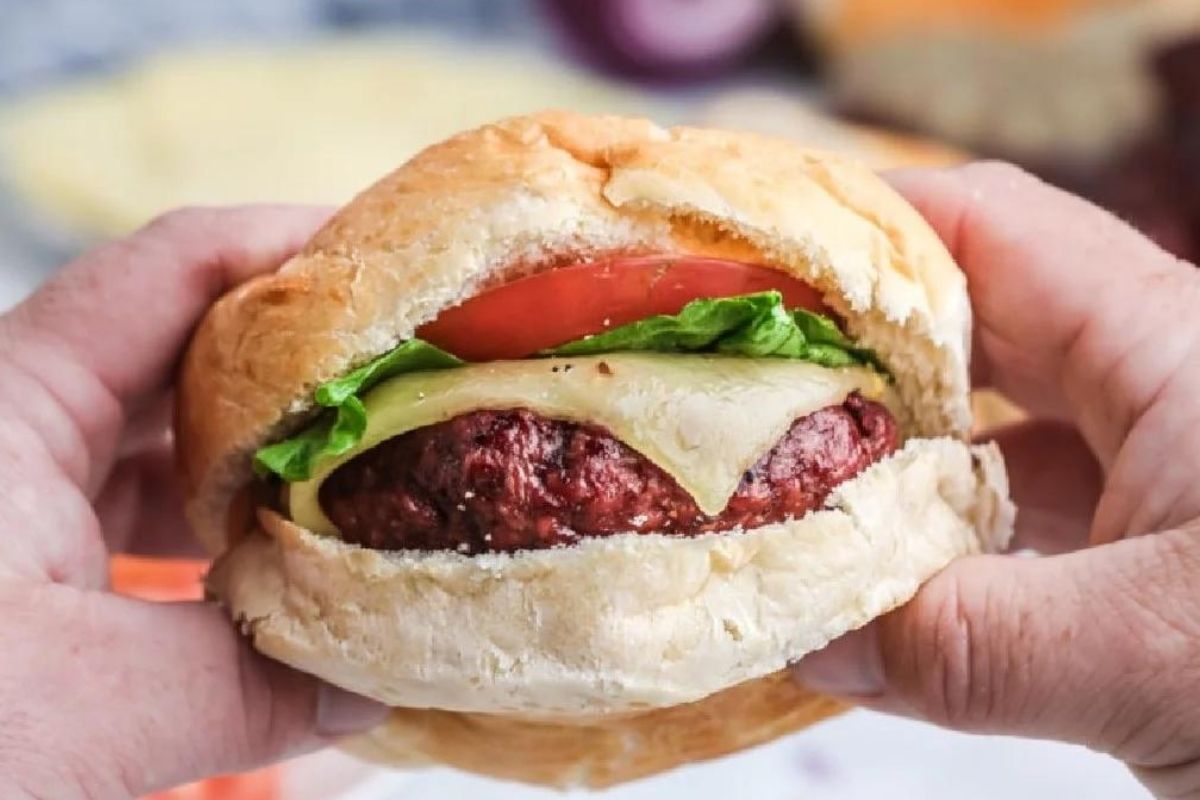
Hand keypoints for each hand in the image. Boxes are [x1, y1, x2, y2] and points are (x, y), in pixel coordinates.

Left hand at [0, 208, 388, 797]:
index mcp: (4, 405)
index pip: (167, 268)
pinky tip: (278, 568)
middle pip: (179, 347)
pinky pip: (137, 519)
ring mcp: (12, 502)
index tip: (395, 259)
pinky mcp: (16, 573)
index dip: (287, 243)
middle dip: (300, 356)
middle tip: (410, 372)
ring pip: (161, 441)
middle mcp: (8, 431)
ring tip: (367, 471)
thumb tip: (373, 684)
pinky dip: (216, 534)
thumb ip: (244, 680)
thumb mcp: (78, 709)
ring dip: (264, 455)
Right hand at [795, 163, 1199, 798]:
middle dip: (846, 342)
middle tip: (730, 372)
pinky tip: (875, 575)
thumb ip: (965, 648)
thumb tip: (802, 641)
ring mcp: (1149, 470)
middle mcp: (1156, 385)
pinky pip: (1013, 514)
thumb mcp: (1158, 657)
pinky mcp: (1144, 551)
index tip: (745, 248)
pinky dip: (935, 538)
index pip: (985, 229)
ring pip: (986, 425)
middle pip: (969, 319)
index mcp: (1170, 346)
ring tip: (779, 474)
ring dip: (886, 451)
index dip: (856, 221)